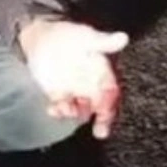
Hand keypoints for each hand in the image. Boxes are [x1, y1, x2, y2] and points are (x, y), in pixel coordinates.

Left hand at [19, 18, 127, 139]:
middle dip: (103, 120)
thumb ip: (103, 41)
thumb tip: (123, 38)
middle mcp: (91, 86)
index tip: (107, 108)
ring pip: (81, 110)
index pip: (112, 91)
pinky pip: (62, 108)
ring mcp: (75, 92)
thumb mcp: (86, 37)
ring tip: (67, 110)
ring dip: (75, 114)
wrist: (43, 37)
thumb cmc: (69, 35)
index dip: (111, 101)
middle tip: (101, 131)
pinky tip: (52, 110)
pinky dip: (58, 111)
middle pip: (101, 107)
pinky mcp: (58, 95)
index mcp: (102, 72)